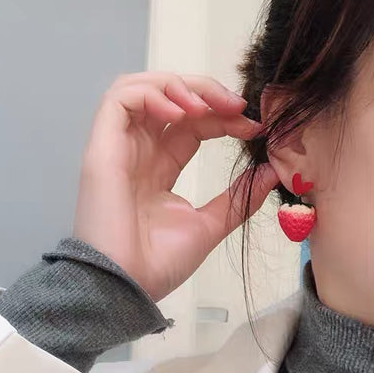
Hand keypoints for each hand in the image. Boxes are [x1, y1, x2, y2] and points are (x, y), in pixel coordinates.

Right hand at [73, 71, 279, 301]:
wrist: (124, 286)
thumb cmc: (156, 263)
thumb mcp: (207, 225)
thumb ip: (236, 198)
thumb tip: (271, 172)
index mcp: (157, 169)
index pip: (189, 125)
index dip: (221, 117)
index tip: (253, 127)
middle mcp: (137, 152)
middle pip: (167, 100)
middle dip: (206, 93)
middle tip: (237, 106)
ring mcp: (117, 147)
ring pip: (141, 88)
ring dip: (178, 86)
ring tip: (208, 105)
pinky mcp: (102, 146)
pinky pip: (120, 99)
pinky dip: (152, 92)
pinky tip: (181, 109)